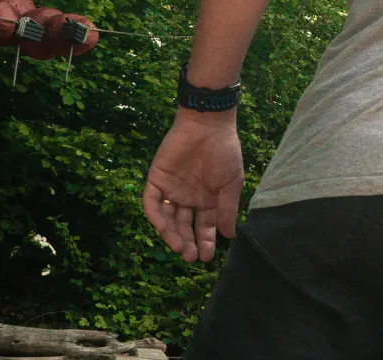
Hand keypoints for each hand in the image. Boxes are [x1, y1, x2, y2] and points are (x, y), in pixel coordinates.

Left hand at [143, 111, 244, 262]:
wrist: (208, 126)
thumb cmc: (224, 153)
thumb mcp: (231, 184)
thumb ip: (227, 209)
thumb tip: (230, 235)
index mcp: (207, 199)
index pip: (204, 226)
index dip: (206, 241)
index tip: (207, 257)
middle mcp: (188, 197)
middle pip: (184, 226)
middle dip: (187, 242)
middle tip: (190, 256)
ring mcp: (171, 190)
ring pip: (167, 218)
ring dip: (171, 234)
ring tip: (179, 247)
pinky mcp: (156, 180)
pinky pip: (152, 202)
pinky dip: (155, 216)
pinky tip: (163, 227)